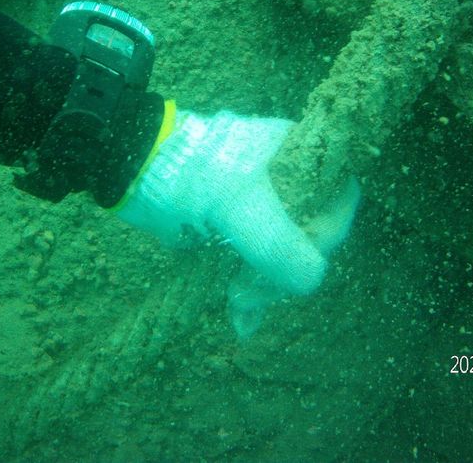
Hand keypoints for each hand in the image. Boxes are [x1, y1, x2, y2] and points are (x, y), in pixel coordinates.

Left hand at [116, 104, 359, 337]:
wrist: (135, 168)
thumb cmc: (196, 175)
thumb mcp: (245, 209)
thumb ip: (284, 248)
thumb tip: (310, 283)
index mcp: (297, 155)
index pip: (337, 199)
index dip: (326, 233)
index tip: (301, 256)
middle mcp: (284, 179)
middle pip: (309, 235)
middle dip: (287, 271)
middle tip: (252, 291)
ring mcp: (256, 205)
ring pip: (280, 255)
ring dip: (264, 287)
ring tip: (238, 305)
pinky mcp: (231, 228)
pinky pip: (251, 264)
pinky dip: (247, 290)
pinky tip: (240, 317)